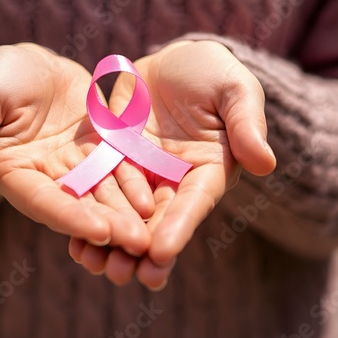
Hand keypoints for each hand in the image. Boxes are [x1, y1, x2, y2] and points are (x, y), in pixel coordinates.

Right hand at [0, 43, 151, 253]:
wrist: (34, 63)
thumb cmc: (0, 77)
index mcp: (16, 174)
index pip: (42, 201)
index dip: (69, 216)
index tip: (99, 231)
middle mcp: (49, 178)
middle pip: (80, 205)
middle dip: (109, 224)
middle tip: (140, 243)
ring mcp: (78, 166)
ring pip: (106, 192)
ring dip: (130, 211)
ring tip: (156, 228)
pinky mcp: (102, 150)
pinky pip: (122, 166)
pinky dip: (138, 181)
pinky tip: (161, 194)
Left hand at [69, 40, 275, 288]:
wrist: (171, 62)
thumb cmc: (210, 72)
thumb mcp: (233, 89)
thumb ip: (246, 123)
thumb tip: (265, 163)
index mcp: (206, 168)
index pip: (193, 202)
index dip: (179, 227)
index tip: (161, 252)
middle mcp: (172, 179)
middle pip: (156, 218)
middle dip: (140, 249)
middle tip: (122, 276)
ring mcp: (140, 171)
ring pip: (124, 212)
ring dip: (109, 239)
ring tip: (93, 263)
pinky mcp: (112, 158)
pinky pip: (98, 188)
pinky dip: (87, 211)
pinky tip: (72, 234)